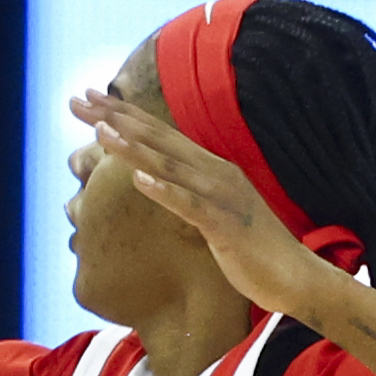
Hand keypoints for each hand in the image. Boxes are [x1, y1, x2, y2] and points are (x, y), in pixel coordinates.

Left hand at [74, 89, 329, 317]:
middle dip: (118, 118)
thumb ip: (186, 193)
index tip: (91, 98)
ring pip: (171, 166)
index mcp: (210, 169)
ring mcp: (222, 197)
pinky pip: (191, 205)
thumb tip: (153, 182)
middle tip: (81, 99)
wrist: (294, 278)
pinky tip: (139, 180)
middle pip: (159, 139)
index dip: (125, 114)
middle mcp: (216, 173)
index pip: (161, 134)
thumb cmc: (251, 249)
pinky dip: (165, 191)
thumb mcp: (212, 213)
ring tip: (101, 132)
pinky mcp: (226, 225)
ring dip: (135, 148)